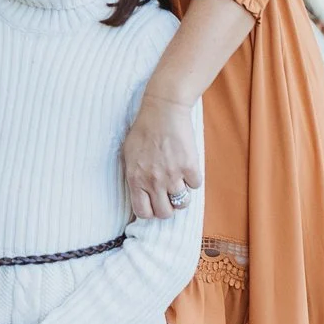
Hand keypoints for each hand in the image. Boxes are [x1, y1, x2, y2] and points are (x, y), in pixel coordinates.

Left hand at [121, 92, 200, 220]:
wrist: (163, 110)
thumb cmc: (143, 130)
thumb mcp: (128, 155)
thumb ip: (133, 176)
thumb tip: (140, 194)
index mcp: (136, 179)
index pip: (143, 212)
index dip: (150, 211)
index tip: (154, 204)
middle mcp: (153, 181)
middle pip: (164, 213)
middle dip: (168, 207)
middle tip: (168, 195)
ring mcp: (172, 175)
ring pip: (182, 203)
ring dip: (182, 195)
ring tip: (179, 183)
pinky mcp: (189, 167)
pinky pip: (196, 185)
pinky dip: (193, 179)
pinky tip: (187, 167)